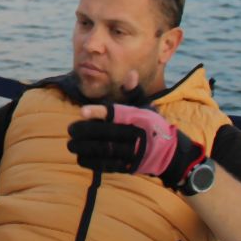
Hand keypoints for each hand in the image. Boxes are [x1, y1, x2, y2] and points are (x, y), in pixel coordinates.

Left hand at [67, 103, 202, 190]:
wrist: (169, 153)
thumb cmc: (151, 124)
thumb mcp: (145, 106)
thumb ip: (133, 92)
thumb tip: (130, 73)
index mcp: (136, 118)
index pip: (115, 114)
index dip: (98, 112)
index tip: (82, 111)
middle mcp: (134, 135)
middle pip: (105, 133)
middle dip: (85, 131)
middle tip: (70, 129)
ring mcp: (132, 152)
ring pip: (104, 150)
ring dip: (84, 148)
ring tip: (71, 144)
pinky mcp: (128, 166)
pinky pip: (107, 165)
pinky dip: (92, 162)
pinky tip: (80, 157)